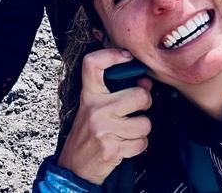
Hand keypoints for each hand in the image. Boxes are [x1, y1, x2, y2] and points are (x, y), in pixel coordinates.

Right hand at [58, 49, 151, 184]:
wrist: (75, 165)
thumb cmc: (89, 132)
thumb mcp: (95, 106)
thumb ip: (117, 91)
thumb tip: (146, 82)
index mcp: (89, 94)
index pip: (93, 63)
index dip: (112, 54)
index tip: (127, 57)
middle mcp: (95, 108)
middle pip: (139, 96)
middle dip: (145, 103)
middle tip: (137, 108)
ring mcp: (104, 128)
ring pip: (145, 123)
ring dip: (141, 130)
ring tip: (128, 131)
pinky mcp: (113, 148)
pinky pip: (142, 143)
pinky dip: (138, 146)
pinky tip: (125, 144)